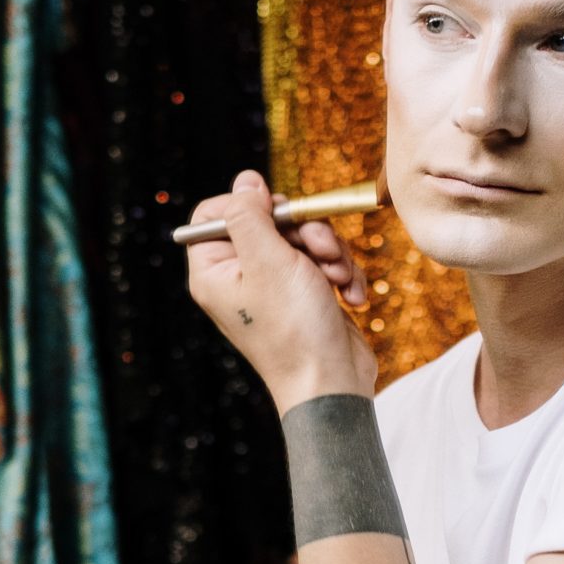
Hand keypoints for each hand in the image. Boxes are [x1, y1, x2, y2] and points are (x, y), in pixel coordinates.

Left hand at [186, 171, 375, 412]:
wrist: (332, 382)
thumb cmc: (294, 329)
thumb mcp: (268, 261)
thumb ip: (250, 216)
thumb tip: (246, 181)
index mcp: (213, 271)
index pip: (214, 213)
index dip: (248, 204)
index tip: (276, 212)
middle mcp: (239, 277)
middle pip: (267, 220)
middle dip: (303, 230)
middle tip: (320, 249)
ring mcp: (273, 287)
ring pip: (302, 238)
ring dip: (329, 252)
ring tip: (336, 278)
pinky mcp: (305, 295)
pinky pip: (322, 263)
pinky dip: (340, 274)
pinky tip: (349, 296)